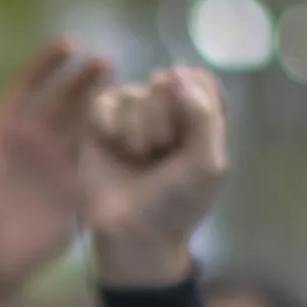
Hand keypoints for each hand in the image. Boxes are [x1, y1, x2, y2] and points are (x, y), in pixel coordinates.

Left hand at [0, 39, 109, 302]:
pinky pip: (95, 158)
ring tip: (129, 88)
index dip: (46, 63)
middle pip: (62, 100)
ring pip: (82, 125)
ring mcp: (54, 164)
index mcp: (4, 130)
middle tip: (108, 59)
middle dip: (83, 79)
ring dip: (102, 105)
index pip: (28, 86)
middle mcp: (32, 140)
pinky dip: (112, 143)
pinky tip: (135, 130)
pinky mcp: (72, 188)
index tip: (70, 44)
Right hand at [81, 66, 226, 289]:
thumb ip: (204, 115)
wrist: (131, 234)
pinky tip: (113, 148)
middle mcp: (165, 110)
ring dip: (137, 129)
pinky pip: (105, 100)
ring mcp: (131, 114)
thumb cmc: (175, 204)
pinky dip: (110, 125)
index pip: (200, 80)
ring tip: (136, 157)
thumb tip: (175, 71)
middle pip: (166, 81)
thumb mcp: (208, 165)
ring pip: (135, 92)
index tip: (189, 136)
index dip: (193, 101)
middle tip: (160, 153)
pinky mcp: (98, 122)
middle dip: (163, 119)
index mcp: (198, 118)